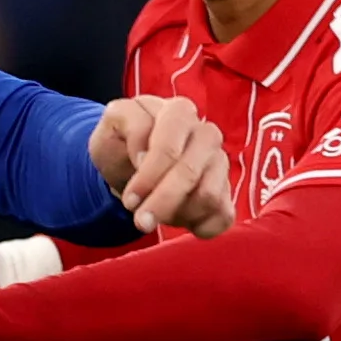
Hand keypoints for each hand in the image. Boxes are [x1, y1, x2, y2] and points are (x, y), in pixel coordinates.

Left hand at [89, 95, 234, 238]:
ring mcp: (220, 164)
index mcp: (179, 112)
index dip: (149, 177)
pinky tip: (181, 220)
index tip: (130, 200)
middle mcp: (206, 134)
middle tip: (141, 222)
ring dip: (179, 214)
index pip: (169, 148)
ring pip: (209, 197)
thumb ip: (128, 124)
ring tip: (158, 214)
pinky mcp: (226, 193)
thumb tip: (144, 155)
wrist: (129, 161)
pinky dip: (201, 227)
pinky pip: (223, 218)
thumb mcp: (114, 122)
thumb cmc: (122, 140)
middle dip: (163, 202)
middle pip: (191, 173)